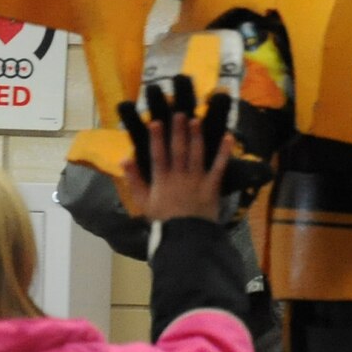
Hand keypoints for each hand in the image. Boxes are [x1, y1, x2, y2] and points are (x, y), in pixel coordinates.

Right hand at [118, 90, 232, 223]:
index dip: (157, 138)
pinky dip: (224, 152)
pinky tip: (228, 137)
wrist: (185, 237)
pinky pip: (219, 167)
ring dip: (196, 136)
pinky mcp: (212, 185)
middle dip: (178, 131)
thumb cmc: (163, 219)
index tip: (156, 122)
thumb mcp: (143, 202)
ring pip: (196, 154)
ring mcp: (197, 180)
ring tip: (196, 120)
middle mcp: (179, 176)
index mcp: (162, 179)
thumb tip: (123, 159)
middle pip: (179, 150)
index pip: (158, 155)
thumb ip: (133, 180)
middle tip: (179, 113)